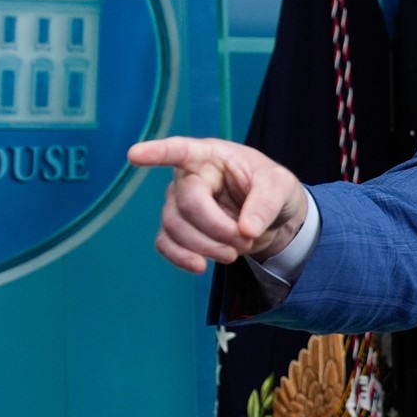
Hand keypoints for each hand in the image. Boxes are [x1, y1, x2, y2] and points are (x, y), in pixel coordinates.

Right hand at [128, 137, 306, 272]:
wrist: (272, 219)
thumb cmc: (273, 189)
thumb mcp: (282, 186)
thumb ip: (266, 203)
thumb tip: (245, 229)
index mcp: (210, 156)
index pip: (180, 150)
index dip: (157, 152)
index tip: (135, 154)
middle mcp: (189, 177)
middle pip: (186, 204)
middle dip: (217, 228)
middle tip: (246, 240)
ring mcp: (179, 203)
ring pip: (175, 227)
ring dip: (206, 247)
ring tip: (235, 253)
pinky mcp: (178, 229)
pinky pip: (165, 244)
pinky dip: (181, 258)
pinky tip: (200, 266)